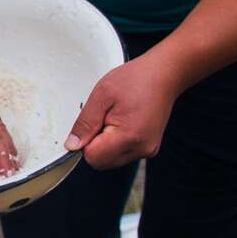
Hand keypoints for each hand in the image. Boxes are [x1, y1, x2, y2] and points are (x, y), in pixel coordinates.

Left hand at [65, 56, 181, 169]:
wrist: (164, 75)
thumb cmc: (137, 80)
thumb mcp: (102, 96)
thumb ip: (85, 123)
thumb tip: (72, 145)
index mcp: (129, 137)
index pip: (93, 157)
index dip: (85, 143)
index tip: (91, 124)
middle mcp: (141, 148)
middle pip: (102, 162)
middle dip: (94, 144)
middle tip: (104, 118)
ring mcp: (147, 150)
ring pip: (111, 159)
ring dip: (105, 143)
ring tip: (115, 118)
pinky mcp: (149, 148)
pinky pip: (123, 153)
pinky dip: (116, 142)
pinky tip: (123, 122)